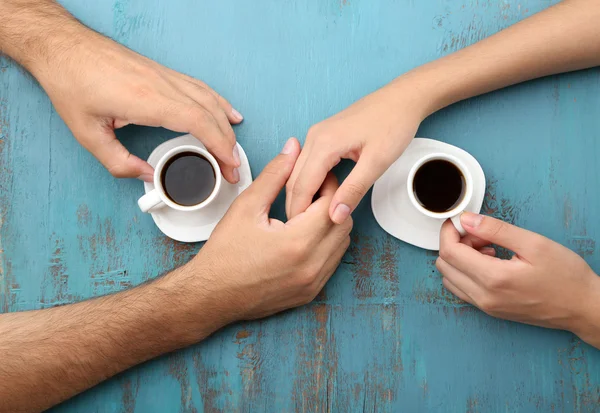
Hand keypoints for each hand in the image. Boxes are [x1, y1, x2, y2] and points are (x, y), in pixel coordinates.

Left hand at [32, 26, 242, 182]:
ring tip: (234, 148)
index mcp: (146, 100)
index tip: (229, 165)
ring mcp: (164, 75)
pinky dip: (218, 102)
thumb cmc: (72, 82)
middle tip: (233, 168)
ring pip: (209, 98)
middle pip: (210, 113)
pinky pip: (200, 87)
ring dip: (226, 125)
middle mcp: (162, 84)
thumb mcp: (86, 133)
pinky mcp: (162, 72)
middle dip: (228, 143)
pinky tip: (226, 112)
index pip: (198, 122)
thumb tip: (147, 175)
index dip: (220, 145)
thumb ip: (118, 162)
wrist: (64, 46)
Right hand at [186, 138, 352, 321]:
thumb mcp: (246, 206)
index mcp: (298, 242)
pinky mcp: (311, 292)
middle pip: (344, 223)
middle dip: (332, 203)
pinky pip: (333, 262)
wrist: (212, 295)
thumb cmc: (225, 253)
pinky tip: (306, 236)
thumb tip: (292, 149)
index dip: (328, 184)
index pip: (332, 203)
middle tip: (312, 193)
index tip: (316, 176)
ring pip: (342, 243)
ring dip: (332, 224)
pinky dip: (327, 245)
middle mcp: (312, 265)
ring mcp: (314, 282)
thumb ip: (274, 175)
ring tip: (307, 215)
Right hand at [286, 81, 426, 222]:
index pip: (301, 185)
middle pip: (294, 179)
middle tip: (300, 232)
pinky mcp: (323, 136)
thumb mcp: (377, 162)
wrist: (403, 98)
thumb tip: (335, 216)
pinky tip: (318, 197)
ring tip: (308, 219)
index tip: (298, 234)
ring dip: (301, 194)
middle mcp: (314, 137)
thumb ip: (354, 190)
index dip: (299, 211)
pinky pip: (307, 163)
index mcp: (323, 144)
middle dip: (295, 205)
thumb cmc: (393, 124)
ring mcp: (317, 135)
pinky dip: (308, 182)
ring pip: (299, 171)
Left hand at [437, 212, 599, 342]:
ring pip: (450, 278)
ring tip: (488, 247)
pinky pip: (462, 289)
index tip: (461, 220)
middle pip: (445, 265)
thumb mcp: (533, 243)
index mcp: (493, 279)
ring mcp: (486, 307)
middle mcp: (484, 297)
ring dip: (460, 258)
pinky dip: (466, 272)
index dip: (449, 231)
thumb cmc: (566, 277)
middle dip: (455, 243)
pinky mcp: (490, 311)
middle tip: (480, 233)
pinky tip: (490, 262)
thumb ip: (495, 230)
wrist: (584, 308)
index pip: (449, 252)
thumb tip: (466, 220)